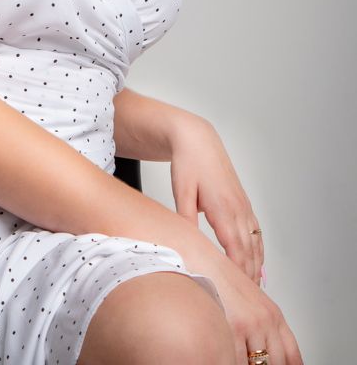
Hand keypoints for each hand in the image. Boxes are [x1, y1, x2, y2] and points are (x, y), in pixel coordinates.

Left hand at [169, 116, 264, 286]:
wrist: (197, 139)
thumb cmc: (188, 163)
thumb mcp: (182, 191)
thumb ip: (186, 218)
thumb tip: (187, 243)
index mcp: (224, 208)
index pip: (235, 249)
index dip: (239, 272)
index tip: (239, 293)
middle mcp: (238, 208)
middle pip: (248, 250)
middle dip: (249, 276)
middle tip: (249, 302)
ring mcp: (243, 205)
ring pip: (255, 242)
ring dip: (257, 265)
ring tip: (256, 289)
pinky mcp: (242, 202)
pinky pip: (255, 231)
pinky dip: (258, 250)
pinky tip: (259, 263)